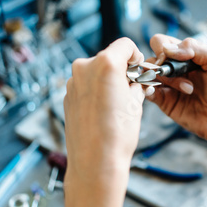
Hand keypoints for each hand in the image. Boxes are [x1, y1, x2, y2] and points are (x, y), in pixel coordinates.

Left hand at [63, 38, 145, 181]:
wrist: (95, 161)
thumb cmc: (117, 134)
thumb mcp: (137, 102)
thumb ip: (135, 83)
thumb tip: (135, 79)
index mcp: (105, 64)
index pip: (125, 45)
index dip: (136, 56)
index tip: (139, 68)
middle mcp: (84, 68)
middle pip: (109, 57)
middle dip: (121, 70)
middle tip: (132, 88)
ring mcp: (73, 82)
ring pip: (96, 72)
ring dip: (108, 81)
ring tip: (118, 103)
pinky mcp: (67, 96)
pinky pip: (86, 85)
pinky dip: (96, 91)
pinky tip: (104, 111)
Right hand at [147, 34, 206, 146]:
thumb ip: (195, 48)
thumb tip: (168, 48)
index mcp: (187, 55)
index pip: (164, 42)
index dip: (164, 46)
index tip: (176, 56)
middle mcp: (176, 68)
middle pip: (153, 57)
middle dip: (162, 63)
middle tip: (176, 72)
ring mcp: (169, 85)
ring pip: (149, 74)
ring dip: (164, 79)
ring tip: (188, 90)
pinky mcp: (165, 101)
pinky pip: (148, 92)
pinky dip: (148, 89)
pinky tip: (159, 91)